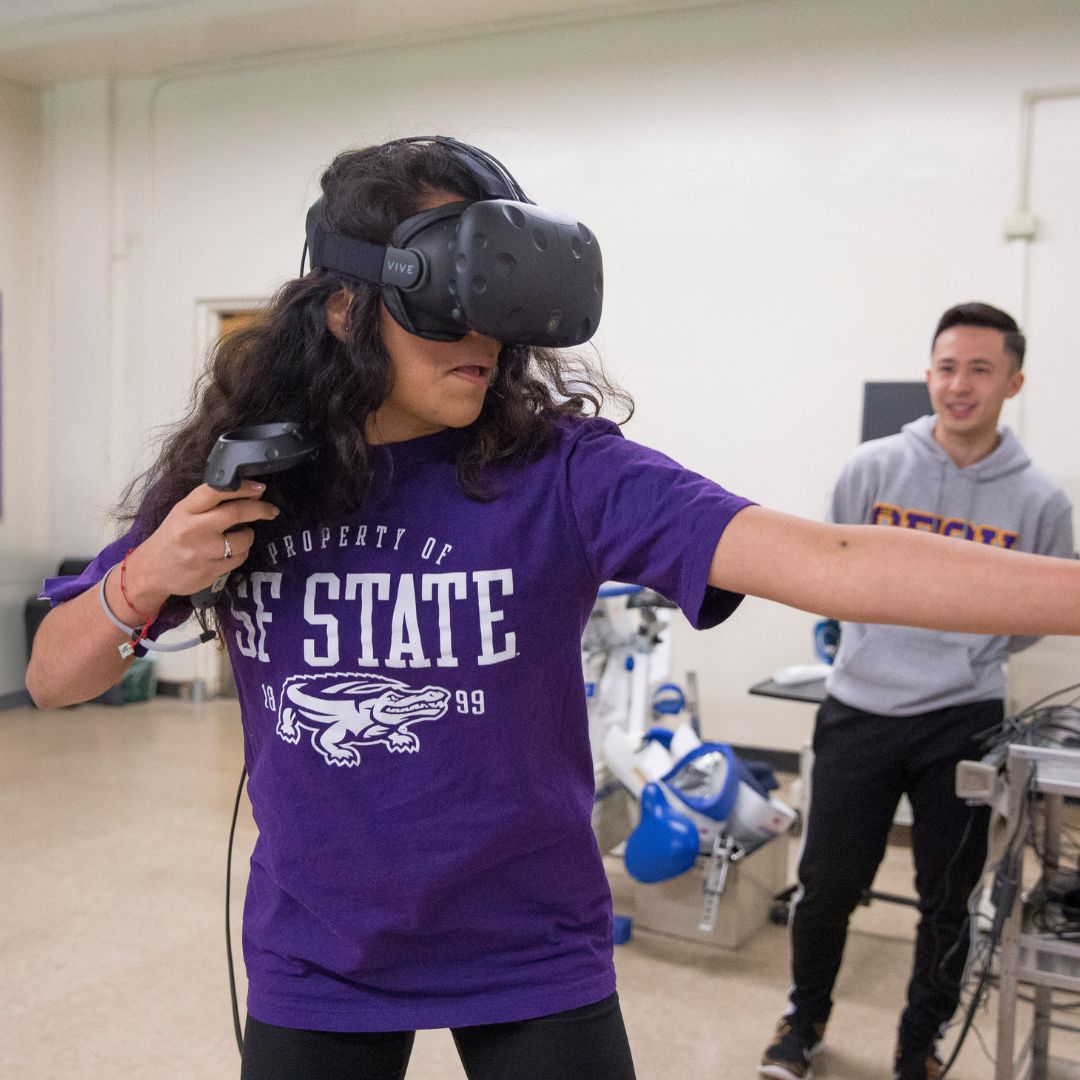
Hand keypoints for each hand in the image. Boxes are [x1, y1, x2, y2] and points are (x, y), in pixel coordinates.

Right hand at [122, 480, 280, 611]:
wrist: (151, 571)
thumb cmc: (172, 537)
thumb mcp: (183, 514)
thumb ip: (209, 504)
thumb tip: (248, 495)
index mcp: (185, 510)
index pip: (216, 491)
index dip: (243, 487)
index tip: (260, 488)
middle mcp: (193, 530)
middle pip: (236, 513)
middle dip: (260, 510)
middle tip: (271, 510)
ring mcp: (201, 553)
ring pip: (243, 540)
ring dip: (248, 536)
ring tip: (240, 535)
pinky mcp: (209, 572)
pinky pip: (239, 559)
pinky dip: (240, 553)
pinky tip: (231, 552)